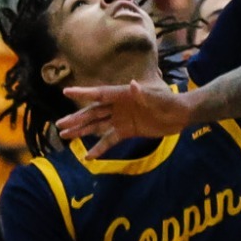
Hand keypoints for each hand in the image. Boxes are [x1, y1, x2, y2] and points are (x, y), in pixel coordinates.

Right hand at [56, 79, 198, 156]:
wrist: (181, 115)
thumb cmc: (170, 102)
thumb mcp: (159, 97)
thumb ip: (144, 94)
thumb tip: (132, 84)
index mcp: (123, 94)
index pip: (100, 93)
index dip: (83, 93)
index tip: (66, 92)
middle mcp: (119, 106)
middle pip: (94, 112)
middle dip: (77, 118)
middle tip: (59, 125)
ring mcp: (121, 119)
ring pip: (97, 125)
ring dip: (82, 131)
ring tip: (65, 136)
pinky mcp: (127, 131)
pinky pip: (110, 140)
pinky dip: (99, 148)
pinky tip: (88, 156)